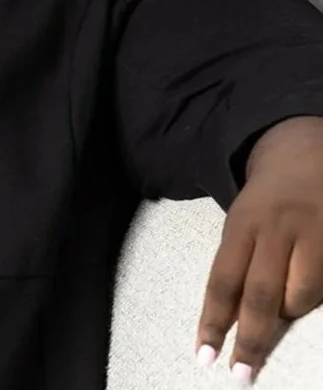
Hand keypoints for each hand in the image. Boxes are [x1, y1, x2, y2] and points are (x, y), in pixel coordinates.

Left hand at [196, 116, 322, 384]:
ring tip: (283, 309)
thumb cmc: (269, 199)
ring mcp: (313, 234)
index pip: (223, 279)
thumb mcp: (245, 221)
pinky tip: (306, 290)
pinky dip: (313, 297)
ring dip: (289, 312)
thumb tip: (233, 321)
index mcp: (243, 222)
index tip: (206, 357)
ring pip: (300, 297)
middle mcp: (276, 228)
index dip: (213, 321)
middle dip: (251, 340)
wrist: (308, 151)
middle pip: (261, 295)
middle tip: (241, 374)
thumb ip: (240, 265)